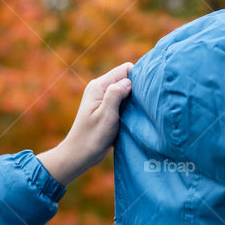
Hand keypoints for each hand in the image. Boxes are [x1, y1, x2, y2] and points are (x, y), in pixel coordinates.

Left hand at [36, 62, 133, 185]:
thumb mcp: (106, 115)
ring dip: (134, 100)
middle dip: (137, 88)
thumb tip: (129, 81)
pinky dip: (130, 107)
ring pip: (126, 90)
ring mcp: (103, 98)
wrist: (79, 155)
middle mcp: (100, 88)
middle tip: (143, 105)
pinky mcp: (106, 108)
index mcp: (99, 86)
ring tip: (138, 113)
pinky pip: (123, 101)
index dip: (138, 78)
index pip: (125, 69)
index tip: (144, 94)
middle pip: (126, 78)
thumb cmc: (92, 137)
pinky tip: (133, 118)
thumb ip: (116, 94)